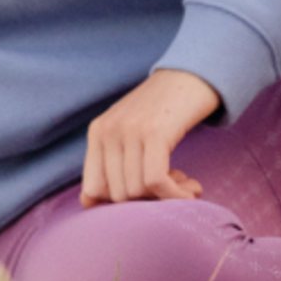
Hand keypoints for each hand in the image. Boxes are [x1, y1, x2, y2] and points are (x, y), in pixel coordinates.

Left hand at [80, 69, 219, 206]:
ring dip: (167, 198)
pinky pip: (156, 182)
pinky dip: (176, 195)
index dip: (120, 204)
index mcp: (97, 132)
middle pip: (117, 196)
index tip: (146, 197)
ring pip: (137, 191)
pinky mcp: (154, 133)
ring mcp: (130, 131)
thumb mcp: (130, 132)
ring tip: (186, 183)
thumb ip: (111, 162)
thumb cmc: (164, 111)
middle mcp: (108, 131)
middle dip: (148, 202)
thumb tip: (87, 202)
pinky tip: (193, 191)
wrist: (193, 75)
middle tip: (175, 187)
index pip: (92, 191)